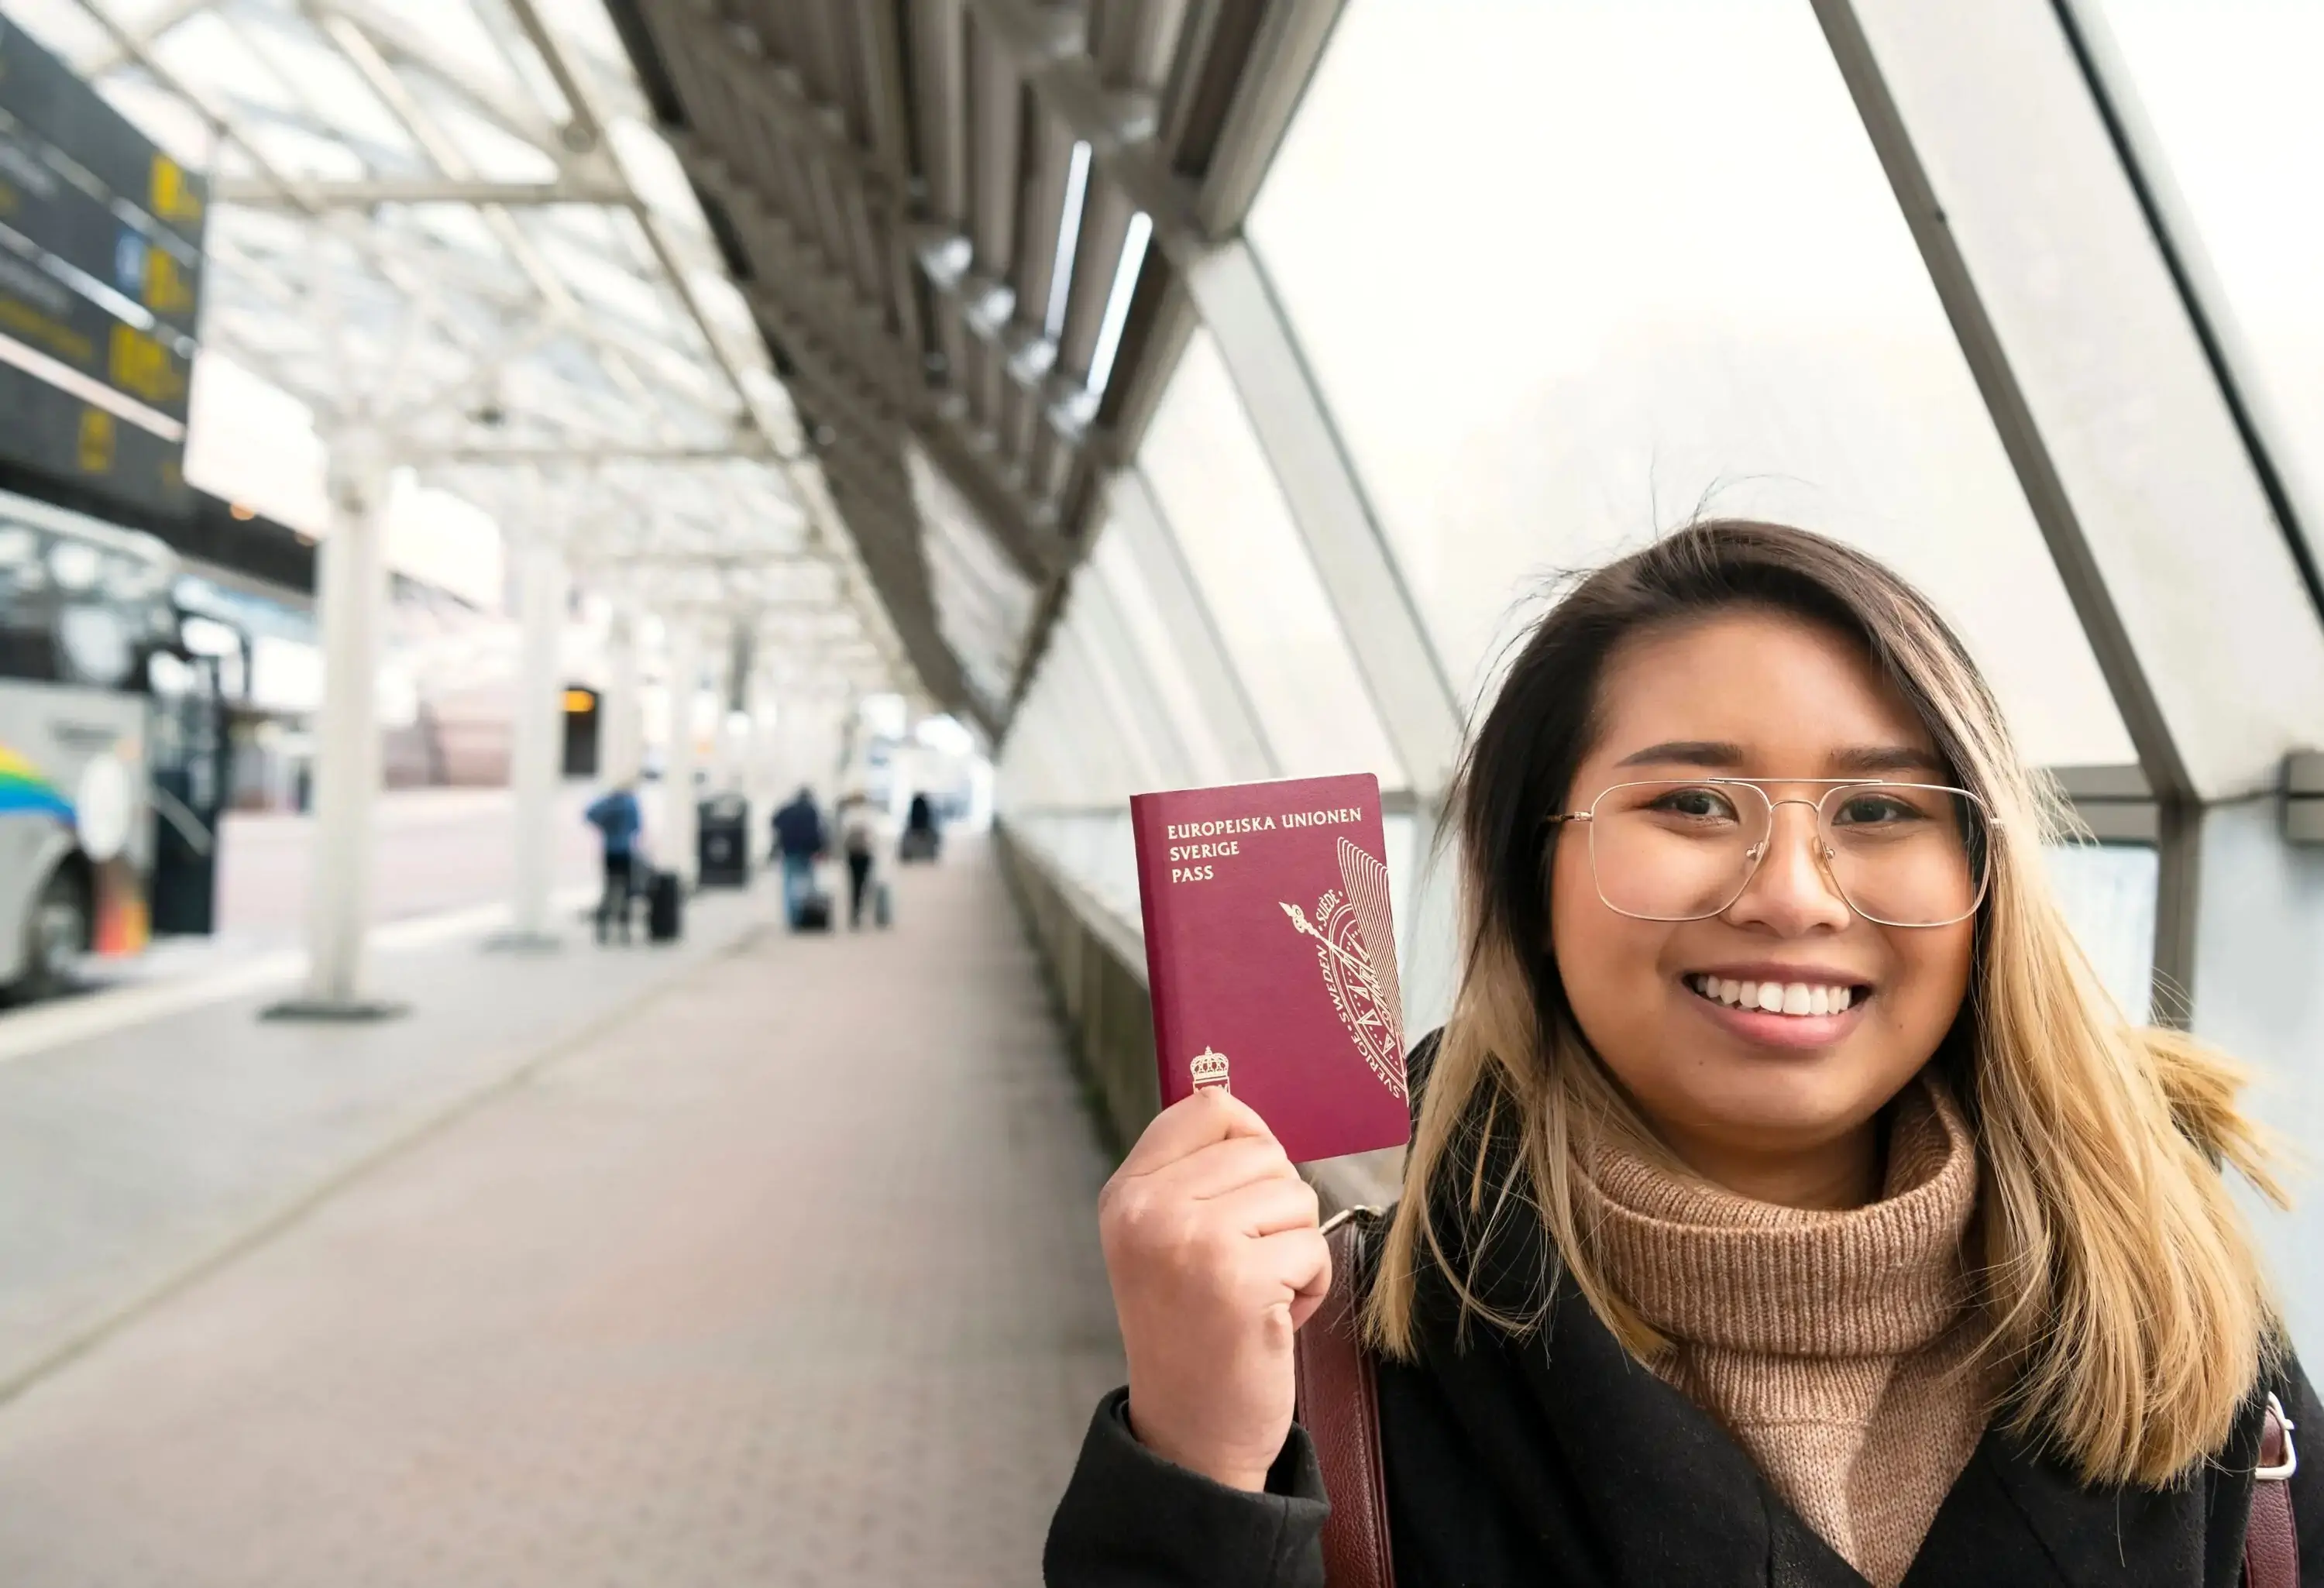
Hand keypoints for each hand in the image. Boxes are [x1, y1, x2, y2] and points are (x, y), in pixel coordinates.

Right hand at [1098, 1090, 1329, 1491]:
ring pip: (1296, 1197)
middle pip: (1263, 1151)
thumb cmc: (1192, 1330)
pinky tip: (1273, 1318)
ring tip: (1258, 1292)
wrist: (1191, 1432)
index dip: (1250, 1138)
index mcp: (1127, 1192)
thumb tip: (1254, 1121)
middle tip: (1247, 1264)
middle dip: (1277, 1208)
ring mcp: (1192, 1242)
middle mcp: (1149, 1210)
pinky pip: (1315, 1248)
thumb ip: (1194, 1176)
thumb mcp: (1162, 1239)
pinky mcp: (1240, 1280)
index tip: (1249, 1189)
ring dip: (1296, 1248)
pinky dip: (1311, 1286)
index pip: (1209, 1106)